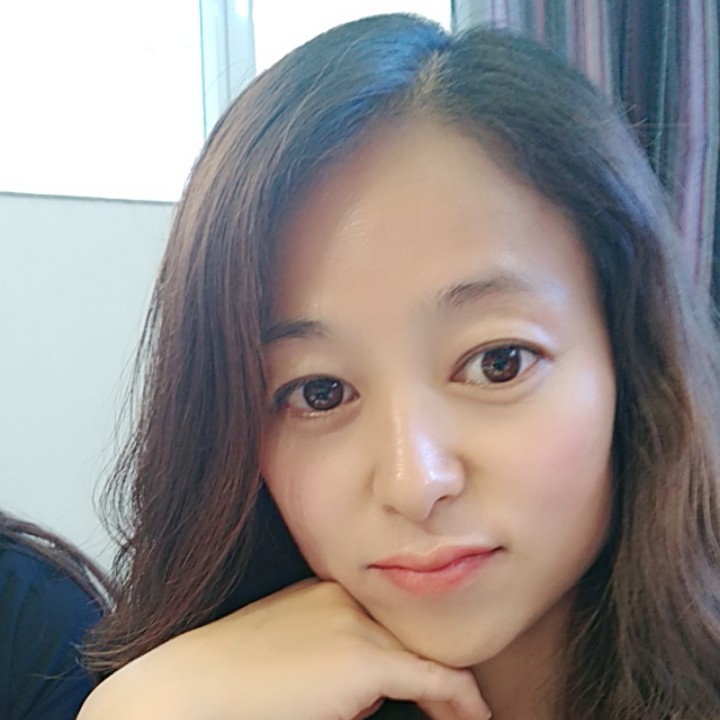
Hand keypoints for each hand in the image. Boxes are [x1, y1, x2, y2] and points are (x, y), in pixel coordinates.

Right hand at [78, 579, 490, 719]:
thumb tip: (367, 692)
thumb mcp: (285, 654)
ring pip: (430, 655)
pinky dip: (461, 704)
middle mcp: (348, 597)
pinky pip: (435, 681)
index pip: (392, 620)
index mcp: (328, 591)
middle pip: (415, 635)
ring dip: (454, 693)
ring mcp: (356, 624)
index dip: (421, 654)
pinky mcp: (362, 660)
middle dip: (440, 672)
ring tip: (472, 719)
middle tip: (467, 708)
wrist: (185, 691)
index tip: (440, 688)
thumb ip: (328, 654)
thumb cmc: (229, 683)